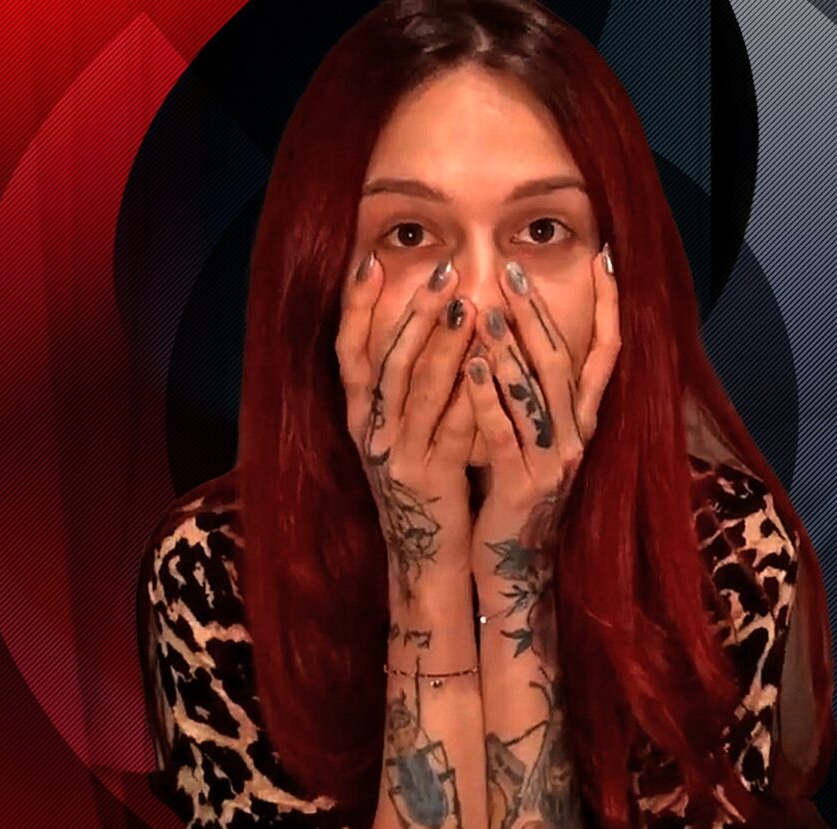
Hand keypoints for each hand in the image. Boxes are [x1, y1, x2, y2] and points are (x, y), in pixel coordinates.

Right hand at [337, 252, 478, 603]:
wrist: (426, 559)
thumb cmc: (421, 486)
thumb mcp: (398, 437)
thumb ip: (401, 390)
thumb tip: (418, 325)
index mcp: (361, 419)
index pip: (347, 352)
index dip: (355, 307)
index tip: (370, 262)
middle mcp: (372, 434)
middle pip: (390, 362)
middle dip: (415, 313)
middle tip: (443, 272)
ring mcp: (399, 458)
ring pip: (419, 390)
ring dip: (443, 344)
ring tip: (467, 304)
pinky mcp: (431, 479)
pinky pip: (452, 428)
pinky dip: (469, 394)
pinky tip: (489, 365)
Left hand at [463, 245, 620, 566]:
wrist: (512, 562)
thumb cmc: (516, 490)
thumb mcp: (537, 437)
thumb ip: (537, 391)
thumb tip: (524, 330)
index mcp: (583, 421)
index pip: (608, 352)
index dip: (610, 305)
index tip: (604, 258)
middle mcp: (577, 437)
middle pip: (563, 362)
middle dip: (538, 313)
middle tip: (512, 272)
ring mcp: (554, 462)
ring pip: (534, 394)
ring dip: (509, 348)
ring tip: (484, 309)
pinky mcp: (523, 485)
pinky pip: (504, 432)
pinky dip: (487, 397)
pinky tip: (469, 366)